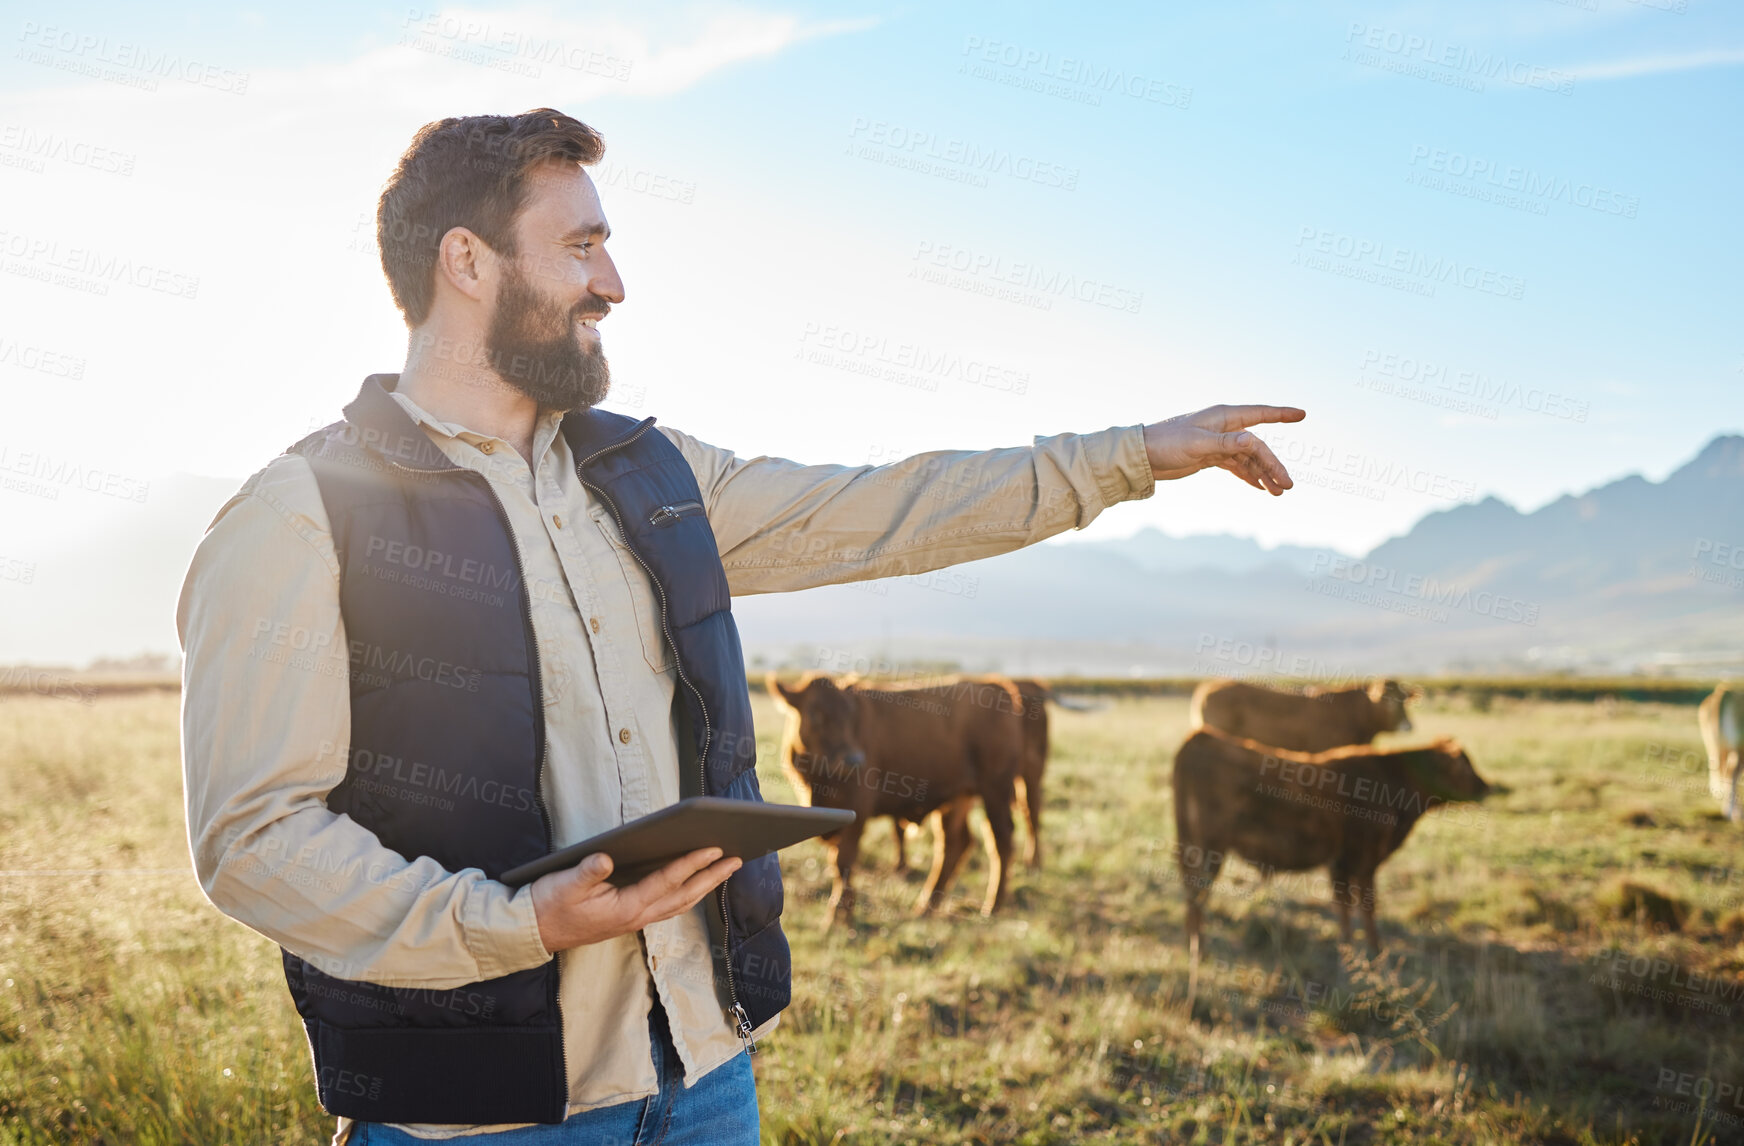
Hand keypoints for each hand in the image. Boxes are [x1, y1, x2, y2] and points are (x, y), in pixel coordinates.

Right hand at [529, 847, 741, 953]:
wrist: (534, 931)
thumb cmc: (549, 905)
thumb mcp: (563, 885)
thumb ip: (586, 872)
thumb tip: (606, 858)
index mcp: (625, 907)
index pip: (666, 881)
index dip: (691, 863)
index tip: (714, 848)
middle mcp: (636, 916)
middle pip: (684, 895)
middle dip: (712, 877)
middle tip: (737, 858)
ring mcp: (635, 920)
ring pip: (680, 903)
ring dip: (705, 886)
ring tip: (726, 869)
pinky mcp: (631, 918)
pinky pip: (668, 905)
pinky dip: (687, 893)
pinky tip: (695, 882)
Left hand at [1142, 404, 1305, 494]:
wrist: (1143, 456)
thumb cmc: (1167, 443)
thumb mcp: (1196, 444)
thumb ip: (1225, 443)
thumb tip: (1253, 440)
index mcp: (1223, 417)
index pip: (1260, 414)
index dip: (1282, 414)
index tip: (1302, 415)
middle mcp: (1224, 428)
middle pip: (1257, 446)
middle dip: (1273, 465)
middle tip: (1287, 486)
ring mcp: (1218, 443)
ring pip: (1248, 459)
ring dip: (1263, 474)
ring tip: (1277, 493)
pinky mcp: (1211, 457)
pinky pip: (1236, 466)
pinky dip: (1248, 476)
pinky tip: (1260, 487)